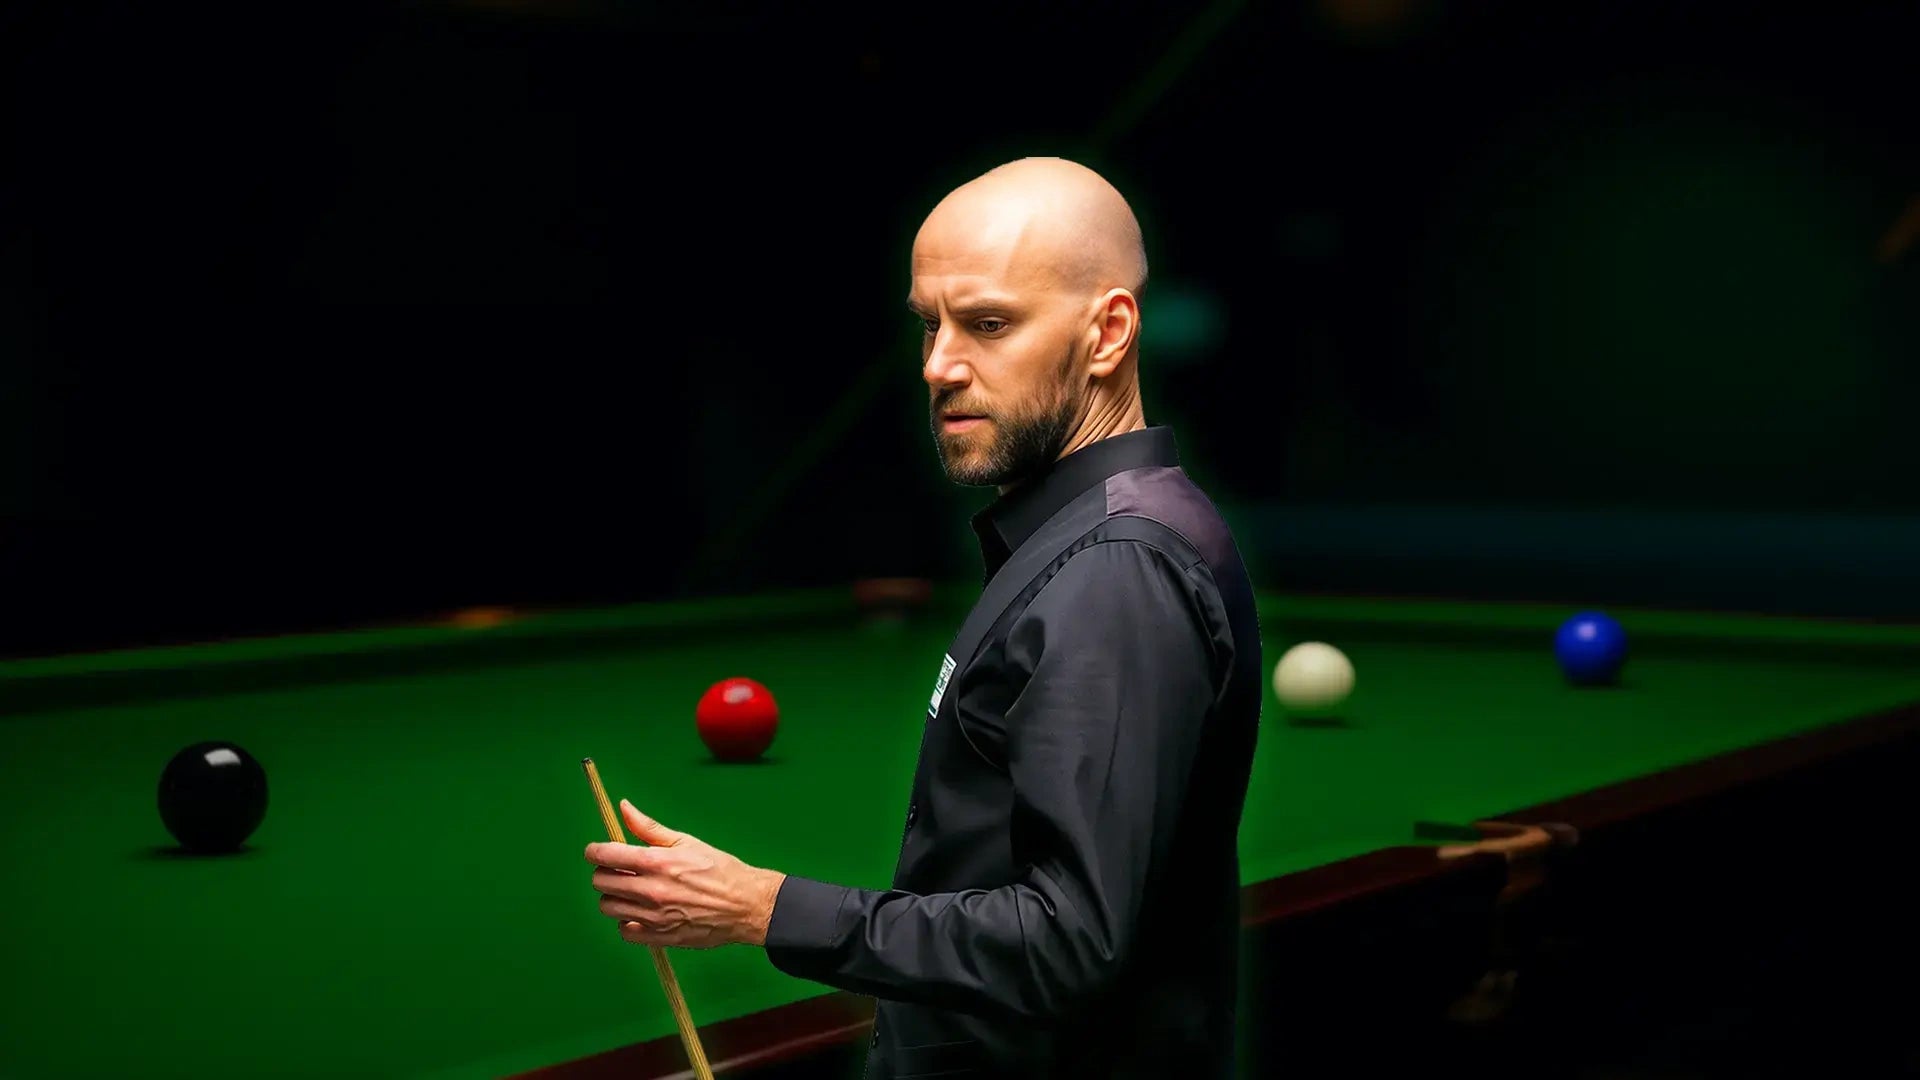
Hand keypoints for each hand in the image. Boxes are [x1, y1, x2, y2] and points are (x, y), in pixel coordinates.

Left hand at [586, 800, 786, 948]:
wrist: (745, 904)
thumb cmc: (719, 869)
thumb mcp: (686, 842)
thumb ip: (649, 827)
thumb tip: (623, 807)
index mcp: (656, 862)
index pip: (604, 855)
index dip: (595, 851)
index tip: (597, 851)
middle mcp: (650, 890)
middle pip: (600, 882)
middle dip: (604, 873)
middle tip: (618, 870)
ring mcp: (653, 917)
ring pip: (608, 907)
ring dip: (613, 897)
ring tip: (630, 892)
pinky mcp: (659, 936)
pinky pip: (625, 931)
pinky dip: (627, 922)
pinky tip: (640, 913)